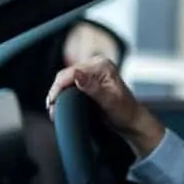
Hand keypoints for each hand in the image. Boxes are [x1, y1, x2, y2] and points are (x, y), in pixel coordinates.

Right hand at [46, 55, 163, 156]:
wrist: (132, 120)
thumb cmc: (125, 112)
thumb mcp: (109, 102)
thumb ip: (92, 88)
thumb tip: (77, 74)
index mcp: (103, 65)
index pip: (72, 72)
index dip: (59, 86)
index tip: (52, 102)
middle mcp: (97, 64)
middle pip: (66, 75)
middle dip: (56, 91)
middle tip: (51, 107)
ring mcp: (92, 71)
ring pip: (65, 79)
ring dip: (58, 93)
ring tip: (53, 108)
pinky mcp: (88, 79)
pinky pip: (70, 84)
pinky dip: (63, 94)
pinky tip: (60, 104)